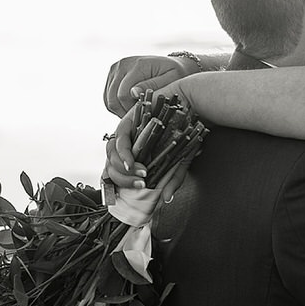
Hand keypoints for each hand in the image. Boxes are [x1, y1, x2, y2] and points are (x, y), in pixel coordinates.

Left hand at [103, 83, 194, 202]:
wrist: (193, 107)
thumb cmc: (187, 130)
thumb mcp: (181, 160)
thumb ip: (173, 179)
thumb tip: (167, 199)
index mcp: (137, 153)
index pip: (118, 171)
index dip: (119, 183)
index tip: (131, 193)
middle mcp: (129, 143)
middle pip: (111, 165)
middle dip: (122, 180)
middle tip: (141, 185)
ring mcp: (127, 132)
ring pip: (112, 155)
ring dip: (123, 170)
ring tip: (141, 176)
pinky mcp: (128, 121)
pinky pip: (119, 140)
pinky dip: (124, 155)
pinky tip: (132, 164)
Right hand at [104, 55, 195, 116]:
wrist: (173, 65)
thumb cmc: (176, 74)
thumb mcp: (171, 80)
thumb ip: (152, 86)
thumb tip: (133, 93)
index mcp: (137, 65)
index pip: (123, 95)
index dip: (130, 111)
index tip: (144, 117)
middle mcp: (122, 64)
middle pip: (112, 98)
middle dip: (124, 112)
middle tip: (139, 118)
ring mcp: (116, 69)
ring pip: (108, 99)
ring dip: (119, 110)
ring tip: (136, 113)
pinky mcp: (113, 74)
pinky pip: (107, 96)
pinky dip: (117, 105)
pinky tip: (130, 108)